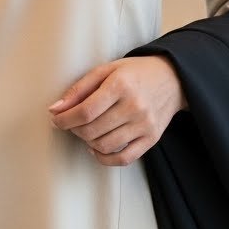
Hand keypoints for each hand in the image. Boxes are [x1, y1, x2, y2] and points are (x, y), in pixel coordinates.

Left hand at [47, 55, 187, 165]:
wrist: (172, 79)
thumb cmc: (135, 74)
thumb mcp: (107, 70)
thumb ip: (80, 88)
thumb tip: (55, 109)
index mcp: (121, 85)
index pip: (85, 111)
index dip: (65, 119)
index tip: (57, 120)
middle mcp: (134, 106)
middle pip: (92, 130)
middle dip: (75, 129)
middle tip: (73, 123)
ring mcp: (144, 125)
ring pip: (104, 146)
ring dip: (88, 142)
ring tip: (87, 132)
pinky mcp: (151, 139)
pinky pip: (123, 159)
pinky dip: (104, 158)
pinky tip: (97, 148)